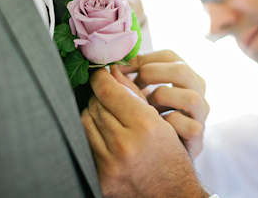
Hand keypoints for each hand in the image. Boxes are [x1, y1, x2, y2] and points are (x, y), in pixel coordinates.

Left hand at [81, 66, 209, 197]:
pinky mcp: (100, 177)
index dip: (100, 77)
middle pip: (95, 105)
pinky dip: (91, 134)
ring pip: (85, 121)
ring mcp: (110, 163)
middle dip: (100, 97)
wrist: (172, 196)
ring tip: (106, 115)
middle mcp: (124, 144)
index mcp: (144, 126)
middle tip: (107, 96)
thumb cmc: (171, 158)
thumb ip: (134, 95)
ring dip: (93, 114)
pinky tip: (103, 134)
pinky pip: (85, 143)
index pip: (108, 91)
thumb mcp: (160, 122)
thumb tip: (112, 73)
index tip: (99, 73)